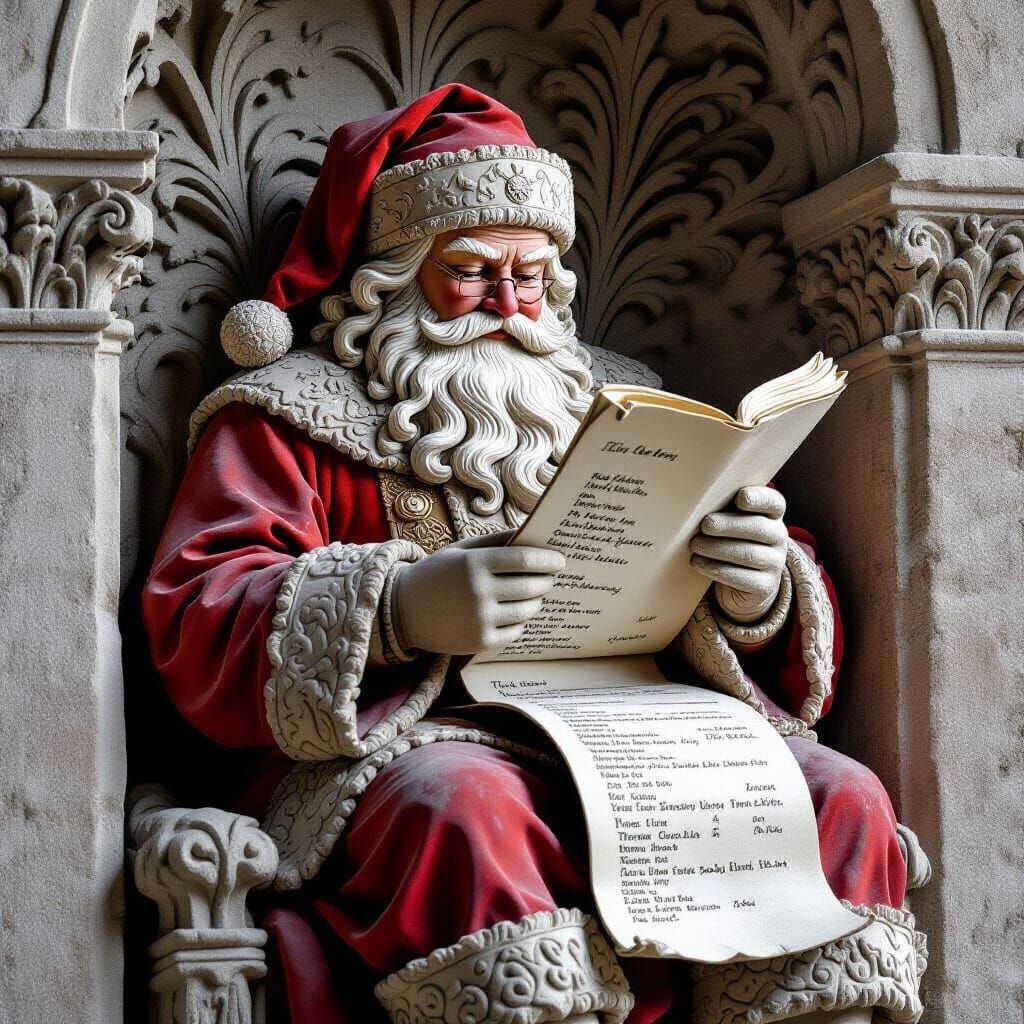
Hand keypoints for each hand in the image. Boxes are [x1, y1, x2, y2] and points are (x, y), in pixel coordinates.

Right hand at [390, 529, 564, 654]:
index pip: (525, 559)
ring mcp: (480, 619)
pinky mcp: (480, 642)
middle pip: (531, 586)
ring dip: (536, 601)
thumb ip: (497, 540)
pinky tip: (514, 613)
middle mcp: (479, 592)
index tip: (560, 560)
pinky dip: (520, 621)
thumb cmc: (437, 574)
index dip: (548, 559)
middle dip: (546, 580)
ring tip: (533, 594)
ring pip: (527, 610)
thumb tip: (532, 536)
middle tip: (550, 577)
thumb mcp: (462, 550)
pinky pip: (516, 630)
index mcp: (474, 564)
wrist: (403, 610)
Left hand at [689, 485, 787, 622]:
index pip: (774, 502)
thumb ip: (721, 507)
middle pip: (758, 527)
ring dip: (718, 548)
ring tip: (695, 545)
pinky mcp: (765, 586)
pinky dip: (717, 569)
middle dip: (729, 525)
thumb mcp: (729, 519)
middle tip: (705, 525)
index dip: (759, 498)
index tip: (741, 497)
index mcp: (772, 514)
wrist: (740, 579)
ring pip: (749, 554)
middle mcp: (778, 536)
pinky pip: (743, 578)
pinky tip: (698, 563)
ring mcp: (774, 562)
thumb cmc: (729, 538)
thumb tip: (696, 503)